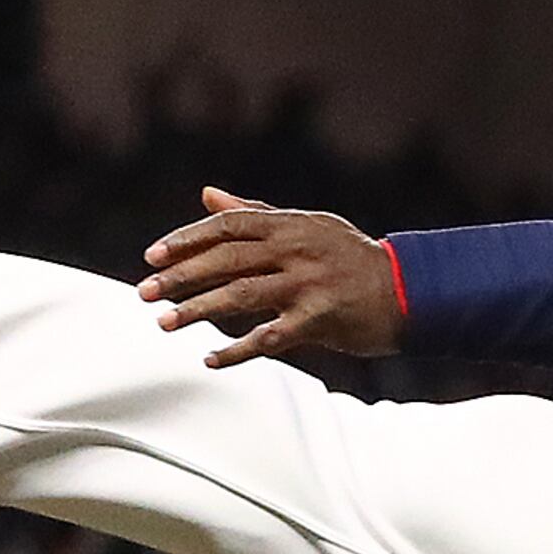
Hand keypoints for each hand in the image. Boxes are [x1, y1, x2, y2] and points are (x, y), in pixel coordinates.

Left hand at [140, 190, 404, 367]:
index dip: (186, 240)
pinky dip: (238, 350)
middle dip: (180, 277)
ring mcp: (308, 285)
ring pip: (240, 296)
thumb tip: (208, 194)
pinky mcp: (321, 319)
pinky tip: (211, 359)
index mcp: (289, 226)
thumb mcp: (307, 226)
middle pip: (225, 260)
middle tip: (144, 294)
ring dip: (198, 311)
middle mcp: (295, 250)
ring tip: (165, 324)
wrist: (408, 291)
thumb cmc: (352, 259)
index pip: (226, 226)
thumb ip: (257, 213)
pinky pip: (270, 337)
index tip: (153, 257)